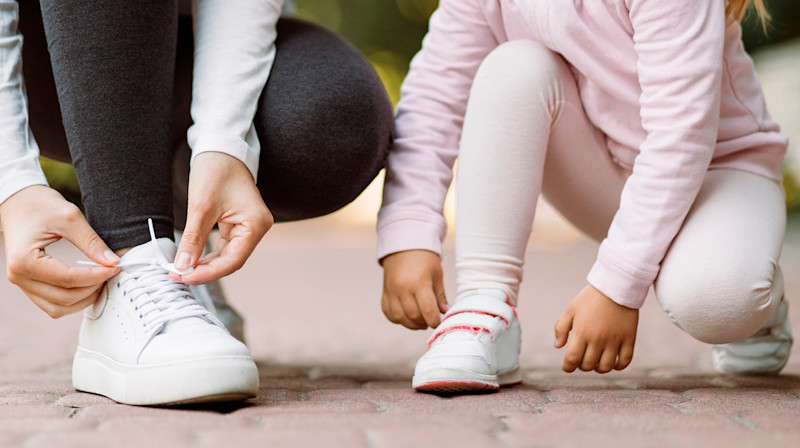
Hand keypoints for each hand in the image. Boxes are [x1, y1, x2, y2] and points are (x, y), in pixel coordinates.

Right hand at [0, 185, 119, 317]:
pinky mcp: (29, 285)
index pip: (67, 279)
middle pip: (63, 298)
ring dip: (83, 299)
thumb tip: (113, 262)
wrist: (19, 203)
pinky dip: (73, 300)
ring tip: (101, 280)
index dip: (95, 276)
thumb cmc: (41, 206)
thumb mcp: (70, 217)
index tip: (115, 268)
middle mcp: (18, 277)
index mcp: (25, 260)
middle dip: (92, 289)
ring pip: (57, 308)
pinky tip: (89, 285)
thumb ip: (92, 242)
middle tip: (111, 272)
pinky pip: (52, 304)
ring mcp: (22, 283)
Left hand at [173, 152, 271, 283]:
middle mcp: (256, 229)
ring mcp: (248, 228)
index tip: (182, 275)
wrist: (220, 148)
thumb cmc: (216, 170)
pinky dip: (207, 255)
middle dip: (204, 270)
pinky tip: (190, 259)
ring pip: (227, 256)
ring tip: (180, 269)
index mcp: (256, 224)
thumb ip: (193, 239)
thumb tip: (183, 266)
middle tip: (176, 274)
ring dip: (204, 265)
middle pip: (231, 261)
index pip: (233, 260)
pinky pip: (224, 247)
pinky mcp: (238, 226)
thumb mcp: (201, 206)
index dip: (207, 272)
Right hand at [381, 250, 446, 329]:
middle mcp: (403, 288)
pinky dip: (397, 319)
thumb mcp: (437, 274)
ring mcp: (392, 291)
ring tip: (420, 322)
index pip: (427, 310)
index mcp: (420, 282)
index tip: (439, 322)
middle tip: (430, 321)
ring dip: (411, 324)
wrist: (404, 245)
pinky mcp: (385, 292)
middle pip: (413, 315)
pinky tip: (406, 318)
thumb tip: (444, 312)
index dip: (434, 321)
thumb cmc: (424, 259)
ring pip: (399, 317)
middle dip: (424, 323)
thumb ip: (440, 295)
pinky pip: (388, 312)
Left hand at [554, 285, 637, 372]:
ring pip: (605, 367)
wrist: (616, 287)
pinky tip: (612, 361)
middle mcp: (598, 339)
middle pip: (588, 365)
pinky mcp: (629, 339)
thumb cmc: (590, 298)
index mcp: (582, 332)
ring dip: (598, 368)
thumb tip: (558, 346)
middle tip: (582, 358)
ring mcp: (615, 341)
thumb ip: (561, 328)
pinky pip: (624, 361)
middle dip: (581, 366)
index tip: (567, 366)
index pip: (572, 360)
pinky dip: (618, 366)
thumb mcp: (571, 310)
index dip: (568, 367)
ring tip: (596, 361)